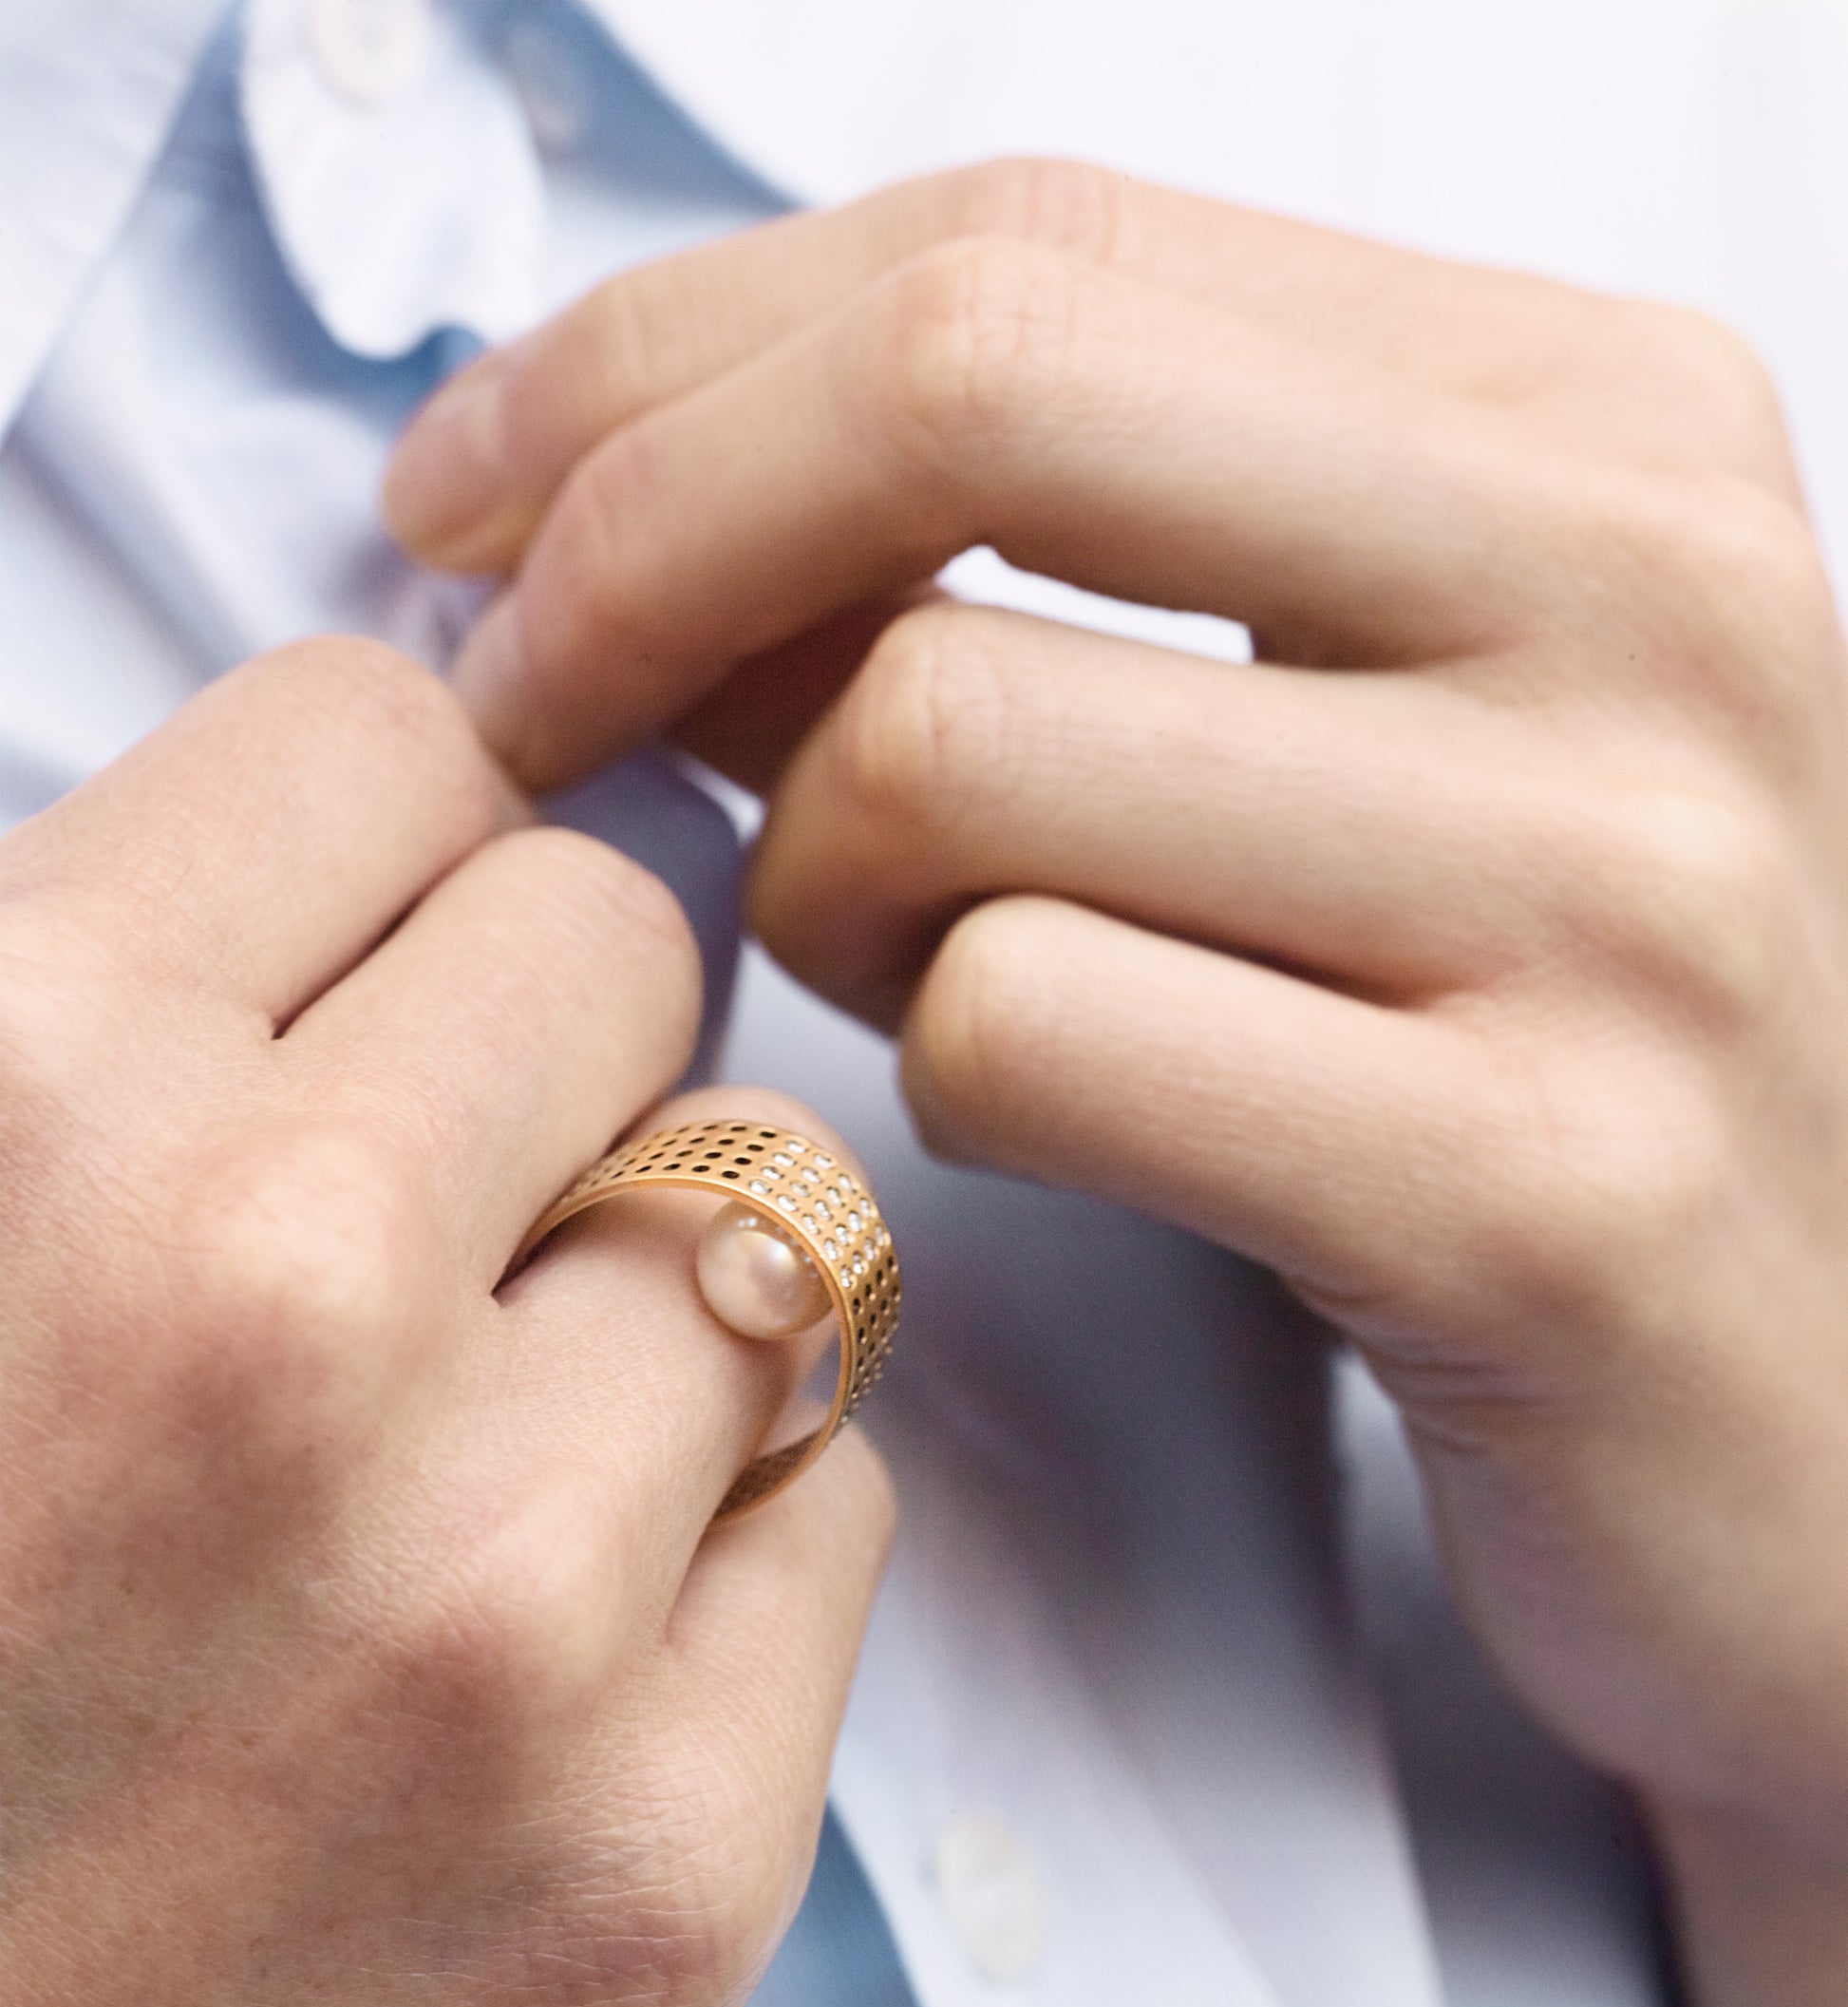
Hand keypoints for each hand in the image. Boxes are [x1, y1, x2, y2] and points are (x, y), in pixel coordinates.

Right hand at [0, 640, 890, 2006]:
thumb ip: (92, 997)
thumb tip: (387, 798)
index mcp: (10, 1089)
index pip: (385, 736)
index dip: (359, 846)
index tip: (345, 957)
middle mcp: (267, 1308)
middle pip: (617, 940)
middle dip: (518, 1044)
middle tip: (401, 1206)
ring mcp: (501, 1604)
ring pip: (771, 1215)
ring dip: (637, 1287)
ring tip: (451, 1448)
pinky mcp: (665, 1865)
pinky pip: (834, 1507)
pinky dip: (715, 1536)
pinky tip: (527, 1649)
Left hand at [385, 160, 1847, 1853]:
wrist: (1810, 1419)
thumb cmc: (1525, 1048)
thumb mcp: (1368, 717)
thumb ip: (1076, 554)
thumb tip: (636, 500)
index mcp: (1603, 421)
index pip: (1029, 245)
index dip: (671, 353)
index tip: (479, 495)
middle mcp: (1654, 599)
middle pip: (975, 391)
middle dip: (644, 535)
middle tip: (522, 696)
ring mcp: (1619, 898)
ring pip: (953, 745)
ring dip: (809, 871)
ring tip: (879, 958)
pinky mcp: (1534, 1190)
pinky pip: (1027, 1037)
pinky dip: (928, 1077)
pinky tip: (1019, 1115)